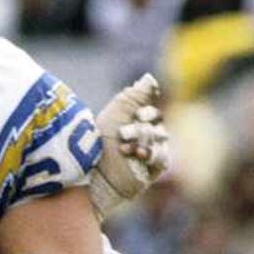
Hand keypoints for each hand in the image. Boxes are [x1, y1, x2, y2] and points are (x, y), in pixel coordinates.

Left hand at [91, 74, 169, 218]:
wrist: (91, 175)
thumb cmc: (98, 145)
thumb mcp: (113, 116)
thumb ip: (132, 97)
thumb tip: (150, 78)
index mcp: (135, 119)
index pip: (151, 108)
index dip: (146, 110)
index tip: (137, 114)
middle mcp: (147, 133)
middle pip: (157, 121)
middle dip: (139, 127)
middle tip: (123, 134)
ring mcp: (152, 150)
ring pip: (159, 137)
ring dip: (141, 140)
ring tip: (123, 148)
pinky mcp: (155, 168)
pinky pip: (162, 156)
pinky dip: (149, 154)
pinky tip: (136, 155)